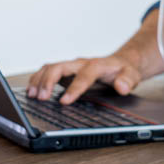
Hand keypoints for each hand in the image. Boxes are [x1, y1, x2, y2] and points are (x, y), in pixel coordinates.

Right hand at [26, 54, 142, 104]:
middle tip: (41, 97)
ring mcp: (71, 67)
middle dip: (48, 81)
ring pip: (50, 68)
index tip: (64, 101)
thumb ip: (128, 81)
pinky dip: (38, 80)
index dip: (74, 88)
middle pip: (60, 66)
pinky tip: (31, 91)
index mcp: (96, 65)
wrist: (121, 62)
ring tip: (31, 95)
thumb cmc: (124, 71)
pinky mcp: (65, 71)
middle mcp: (80, 63)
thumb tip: (122, 87)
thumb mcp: (132, 76)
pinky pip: (48, 72)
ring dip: (39, 80)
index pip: (83, 75)